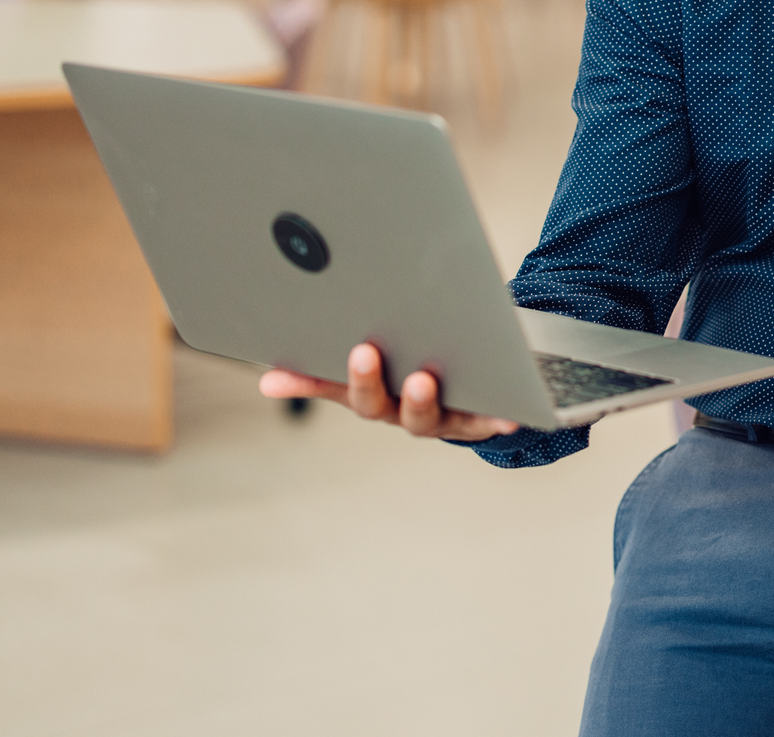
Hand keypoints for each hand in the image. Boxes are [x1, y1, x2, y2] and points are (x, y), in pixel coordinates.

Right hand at [259, 342, 520, 442]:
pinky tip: (506, 412)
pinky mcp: (479, 421)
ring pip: (424, 416)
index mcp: (372, 394)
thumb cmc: (420, 366)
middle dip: (367, 380)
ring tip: (422, 378)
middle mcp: (399, 411)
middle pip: (376, 404)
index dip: (308, 381)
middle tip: (363, 351)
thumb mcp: (378, 362)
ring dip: (420, 399)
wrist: (482, 389)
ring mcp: (439, 418)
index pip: (333, 387)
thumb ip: (329, 368)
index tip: (279, 371)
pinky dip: (494, 419)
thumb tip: (268, 379)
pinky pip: (486, 422)